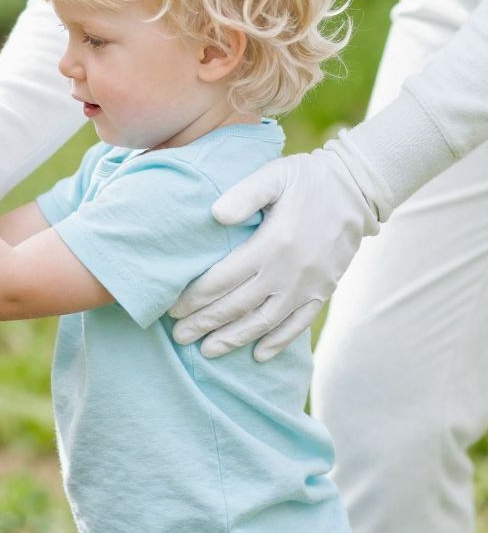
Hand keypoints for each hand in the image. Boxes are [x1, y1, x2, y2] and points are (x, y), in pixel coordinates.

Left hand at [169, 140, 380, 360]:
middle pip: (238, 306)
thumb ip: (244, 195)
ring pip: (264, 322)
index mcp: (272, 243)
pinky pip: (298, 325)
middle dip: (205, 323)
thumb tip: (215, 216)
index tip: (173, 309)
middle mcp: (288, 271)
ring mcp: (308, 286)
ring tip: (207, 351)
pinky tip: (258, 355)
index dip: (196, 298)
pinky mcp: (324, 291)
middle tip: (179, 336)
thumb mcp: (274, 176)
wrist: (359, 189)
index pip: (223, 279)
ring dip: (234, 339)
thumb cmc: (309, 179)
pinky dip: (277, 342)